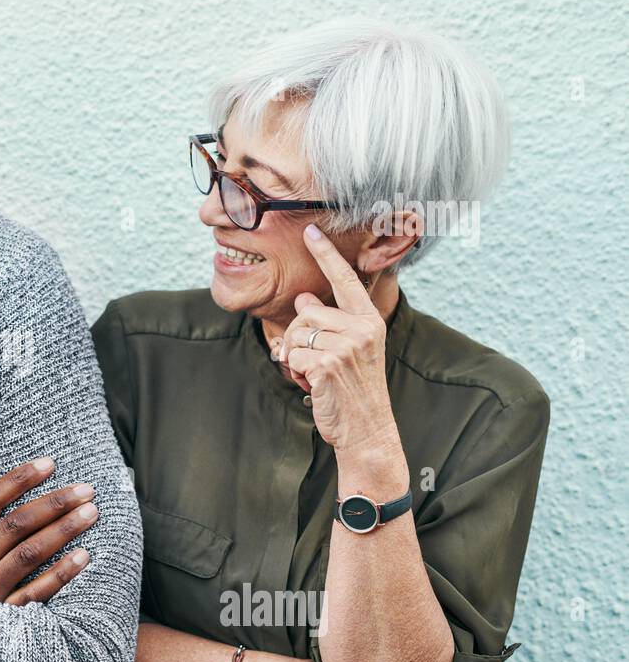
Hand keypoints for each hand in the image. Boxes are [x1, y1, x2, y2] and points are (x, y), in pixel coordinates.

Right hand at [0, 457, 99, 613]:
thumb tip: (12, 506)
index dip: (20, 478)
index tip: (49, 463)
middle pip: (16, 523)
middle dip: (54, 502)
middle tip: (86, 489)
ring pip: (29, 552)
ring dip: (63, 530)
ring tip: (90, 513)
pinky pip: (35, 593)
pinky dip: (60, 574)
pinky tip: (83, 557)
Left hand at [274, 224, 397, 451]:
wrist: (366, 429)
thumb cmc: (353, 390)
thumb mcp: (348, 351)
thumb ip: (330, 323)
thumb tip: (304, 300)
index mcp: (369, 321)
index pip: (345, 280)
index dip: (326, 255)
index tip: (310, 232)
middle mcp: (362, 329)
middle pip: (307, 312)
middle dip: (298, 336)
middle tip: (311, 361)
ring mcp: (346, 346)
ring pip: (296, 333)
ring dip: (295, 356)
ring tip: (314, 374)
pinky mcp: (327, 363)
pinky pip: (292, 355)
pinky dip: (295, 371)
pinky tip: (313, 384)